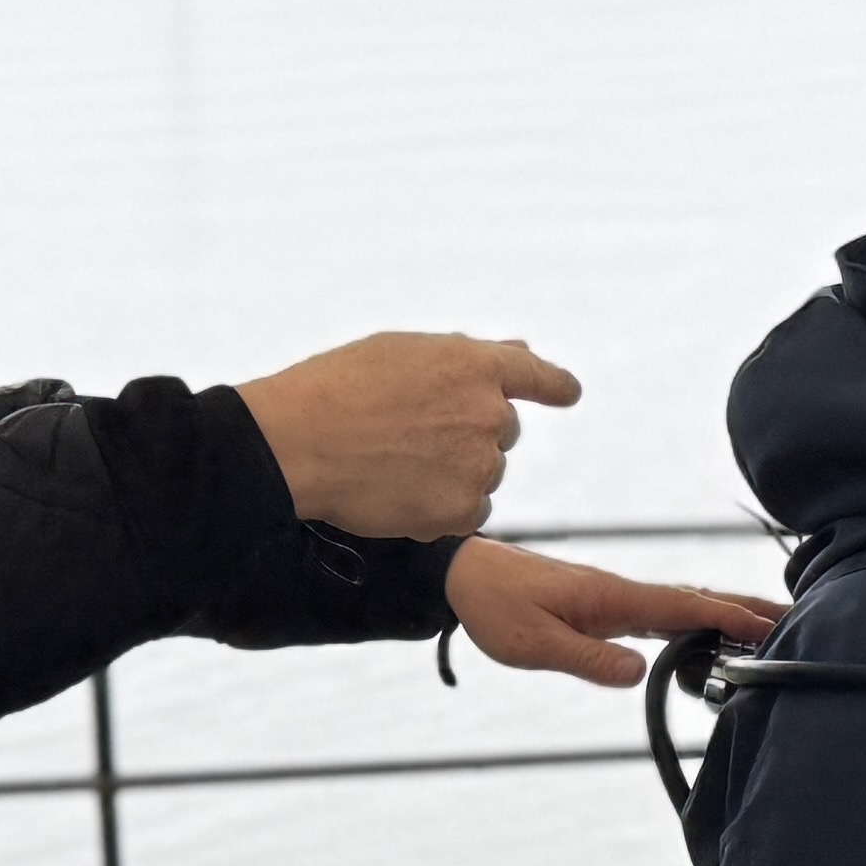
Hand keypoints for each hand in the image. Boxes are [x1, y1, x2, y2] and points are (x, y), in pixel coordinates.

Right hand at [233, 332, 577, 538]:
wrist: (296, 443)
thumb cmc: (336, 390)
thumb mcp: (402, 352)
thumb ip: (466, 357)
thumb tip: (521, 351)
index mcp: (474, 364)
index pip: (534, 373)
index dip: (554, 384)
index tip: (569, 392)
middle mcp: (488, 412)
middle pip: (504, 431)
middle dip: (471, 434)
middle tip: (413, 437)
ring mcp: (479, 463)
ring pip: (486, 474)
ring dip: (455, 474)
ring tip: (395, 465)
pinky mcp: (462, 509)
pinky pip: (470, 513)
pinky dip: (443, 511)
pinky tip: (400, 496)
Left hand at [443, 537, 781, 690]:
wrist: (464, 576)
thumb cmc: (494, 607)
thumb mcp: (532, 643)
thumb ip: (587, 658)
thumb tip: (640, 673)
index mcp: (612, 598)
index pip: (684, 607)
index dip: (729, 617)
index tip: (769, 626)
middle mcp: (623, 593)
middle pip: (697, 600)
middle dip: (745, 610)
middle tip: (793, 620)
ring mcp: (616, 598)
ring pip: (684, 603)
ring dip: (727, 611)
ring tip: (767, 626)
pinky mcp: (605, 605)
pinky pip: (663, 610)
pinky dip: (697, 616)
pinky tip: (708, 631)